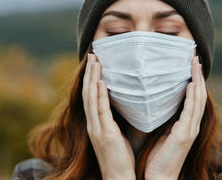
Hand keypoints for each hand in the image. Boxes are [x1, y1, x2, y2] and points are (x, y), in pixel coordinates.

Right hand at [82, 53, 135, 179]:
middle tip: (93, 55)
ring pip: (92, 98)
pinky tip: (100, 82)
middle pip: (88, 93)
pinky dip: (99, 95)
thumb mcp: (120, 134)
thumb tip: (132, 102)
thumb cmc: (122, 158)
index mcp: (97, 124)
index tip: (95, 63)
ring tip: (95, 61)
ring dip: (92, 78)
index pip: (92, 96)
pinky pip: (100, 110)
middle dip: (90, 73)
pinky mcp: (104, 134)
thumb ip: (121, 118)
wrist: (119, 178)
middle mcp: (94, 124)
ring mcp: (97, 128)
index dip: (92, 79)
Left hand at [144, 55, 206, 179]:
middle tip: (196, 58)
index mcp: (185, 124)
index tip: (191, 64)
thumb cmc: (157, 156)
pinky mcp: (184, 135)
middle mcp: (191, 125)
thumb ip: (161, 116)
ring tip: (195, 64)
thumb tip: (151, 99)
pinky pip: (190, 112)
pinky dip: (192, 97)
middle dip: (198, 76)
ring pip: (198, 100)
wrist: (158, 177)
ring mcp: (190, 130)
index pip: (193, 98)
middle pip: (198, 95)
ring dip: (198, 81)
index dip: (194, 80)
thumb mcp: (160, 131)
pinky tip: (191, 85)